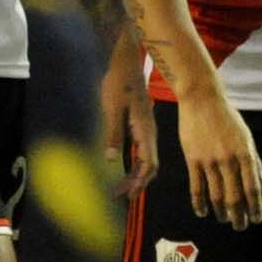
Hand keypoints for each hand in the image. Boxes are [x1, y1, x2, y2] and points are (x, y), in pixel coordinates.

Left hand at [102, 31, 155, 198]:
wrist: (126, 64)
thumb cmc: (118, 83)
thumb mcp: (112, 109)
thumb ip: (113, 134)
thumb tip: (112, 160)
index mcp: (145, 130)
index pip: (149, 162)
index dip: (140, 180)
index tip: (130, 194)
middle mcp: (149, 133)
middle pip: (149, 165)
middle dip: (138, 183)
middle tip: (123, 197)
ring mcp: (145, 130)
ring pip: (145, 159)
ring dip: (135, 175)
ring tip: (122, 189)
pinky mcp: (140, 126)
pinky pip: (141, 150)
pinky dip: (134, 164)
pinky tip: (124, 169)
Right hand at [175, 78, 261, 225]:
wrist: (202, 101)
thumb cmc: (228, 119)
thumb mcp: (247, 139)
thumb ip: (256, 164)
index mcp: (246, 154)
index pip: (253, 188)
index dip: (256, 207)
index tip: (257, 220)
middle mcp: (229, 160)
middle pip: (235, 196)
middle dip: (239, 215)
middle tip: (241, 227)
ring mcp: (210, 161)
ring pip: (216, 195)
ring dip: (221, 212)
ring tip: (225, 220)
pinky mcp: (193, 160)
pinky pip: (196, 187)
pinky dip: (199, 203)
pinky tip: (203, 213)